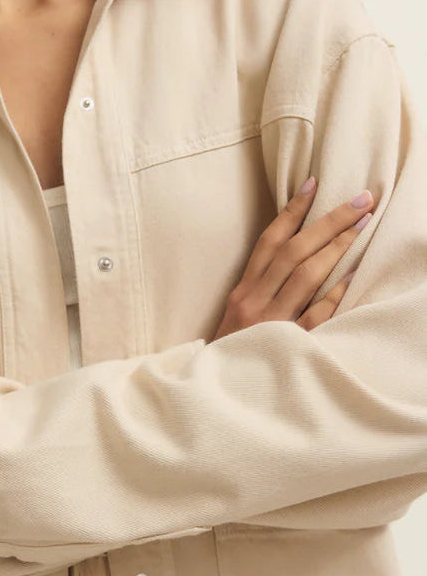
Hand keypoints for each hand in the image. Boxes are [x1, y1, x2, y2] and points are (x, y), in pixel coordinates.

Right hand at [211, 180, 373, 340]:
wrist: (213, 392)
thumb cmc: (232, 353)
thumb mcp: (238, 316)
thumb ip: (262, 289)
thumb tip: (295, 257)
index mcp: (242, 291)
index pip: (269, 241)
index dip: (292, 210)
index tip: (316, 183)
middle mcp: (254, 302)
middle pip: (294, 251)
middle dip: (328, 221)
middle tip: (361, 198)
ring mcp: (269, 323)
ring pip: (304, 276)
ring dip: (336, 247)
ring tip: (363, 224)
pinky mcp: (284, 346)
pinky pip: (313, 316)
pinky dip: (332, 295)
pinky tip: (352, 276)